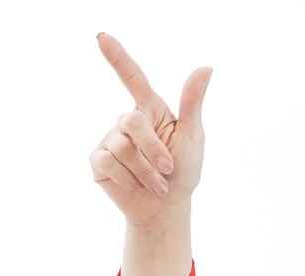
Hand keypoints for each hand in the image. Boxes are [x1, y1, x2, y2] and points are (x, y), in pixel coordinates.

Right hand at [90, 33, 212, 225]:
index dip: (117, 58)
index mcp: (150, 110)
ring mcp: (110, 140)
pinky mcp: (99, 161)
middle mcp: (128, 122)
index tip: (102, 37)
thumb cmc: (182, 173)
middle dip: (153, 150)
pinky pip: (108, 163)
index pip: (133, 78)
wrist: (165, 209)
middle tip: (167, 169)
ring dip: (144, 172)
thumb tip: (206, 67)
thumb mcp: (192, 138)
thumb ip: (192, 103)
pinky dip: (126, 179)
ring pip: (121, 147)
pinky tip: (134, 186)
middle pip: (132, 121)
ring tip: (156, 186)